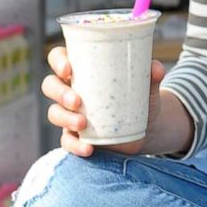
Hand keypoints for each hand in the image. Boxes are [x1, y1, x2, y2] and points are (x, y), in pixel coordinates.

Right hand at [43, 45, 165, 157]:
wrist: (147, 127)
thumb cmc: (140, 97)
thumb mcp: (146, 86)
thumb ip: (151, 76)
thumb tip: (156, 67)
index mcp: (83, 70)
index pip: (59, 58)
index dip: (58, 60)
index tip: (69, 68)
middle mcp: (72, 90)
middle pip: (50, 85)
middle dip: (59, 93)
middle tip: (77, 101)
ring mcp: (70, 114)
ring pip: (54, 113)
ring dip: (65, 118)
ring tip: (83, 123)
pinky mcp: (76, 136)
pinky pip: (67, 141)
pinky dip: (74, 145)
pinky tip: (88, 148)